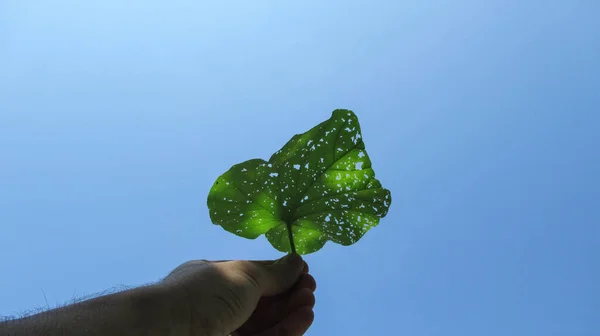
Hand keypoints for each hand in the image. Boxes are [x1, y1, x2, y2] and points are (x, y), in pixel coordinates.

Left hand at [161, 254, 315, 335]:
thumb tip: (297, 260)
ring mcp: (226, 329)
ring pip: (266, 322)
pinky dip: (286, 330)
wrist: (171, 332)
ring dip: (291, 311)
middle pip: (263, 300)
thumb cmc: (205, 293)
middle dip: (289, 292)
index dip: (279, 272)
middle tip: (310, 287)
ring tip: (309, 303)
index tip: (303, 270)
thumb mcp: (242, 275)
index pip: (253, 274)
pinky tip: (304, 317)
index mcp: (215, 278)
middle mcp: (220, 304)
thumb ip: (273, 272)